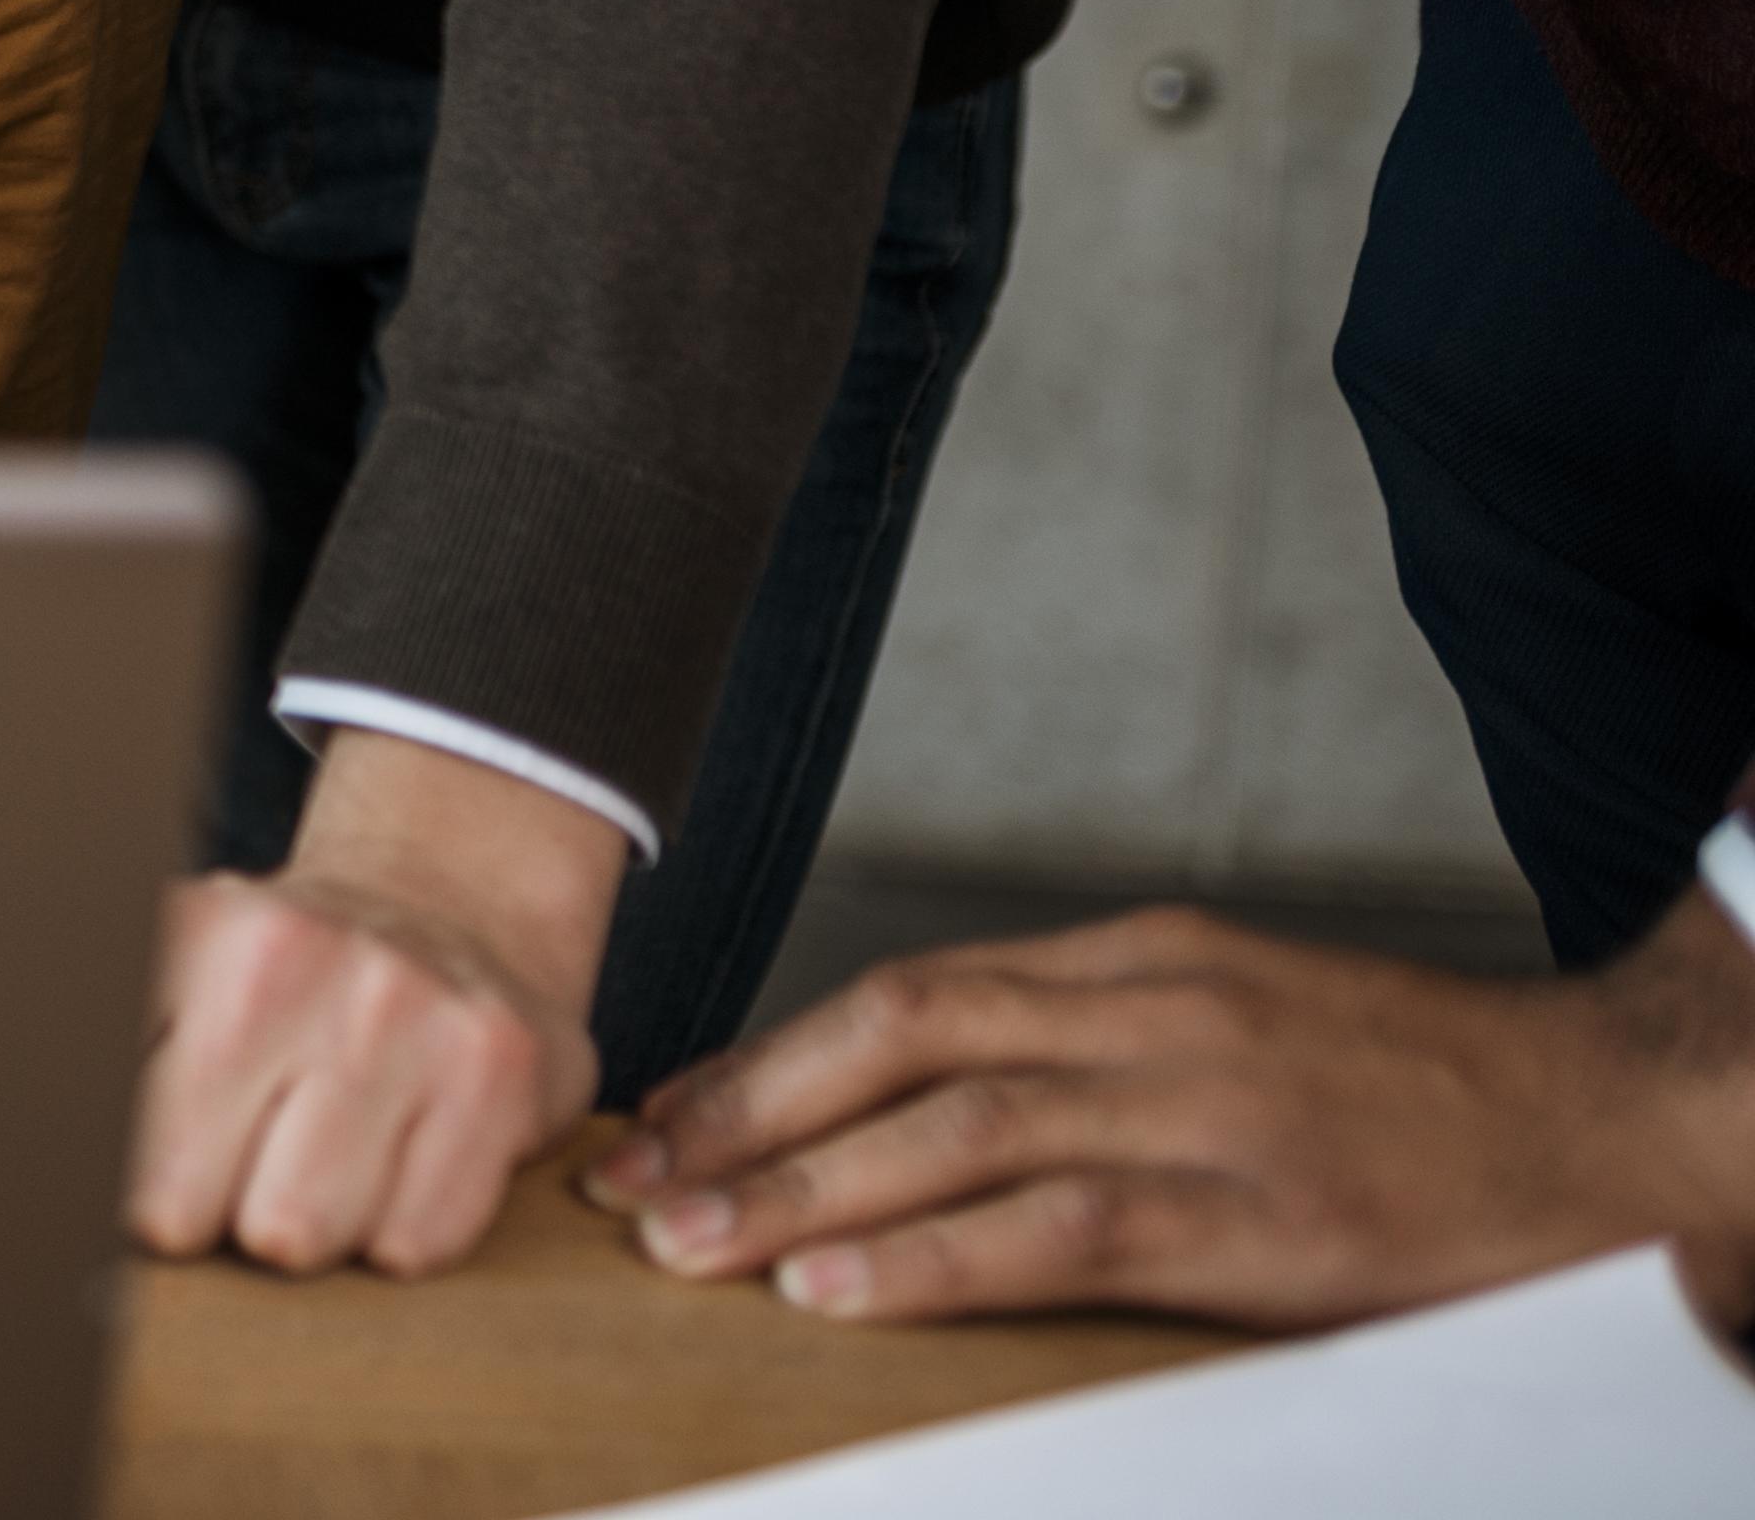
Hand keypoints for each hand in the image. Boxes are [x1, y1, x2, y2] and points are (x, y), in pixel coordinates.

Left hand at [129, 732, 617, 1276]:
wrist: (448, 905)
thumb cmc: (289, 975)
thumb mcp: (181, 976)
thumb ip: (116, 1059)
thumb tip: (19, 1163)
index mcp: (213, 944)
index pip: (132, 1146)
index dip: (139, 1191)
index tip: (150, 1188)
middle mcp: (310, 963)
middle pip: (212, 1214)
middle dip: (220, 1212)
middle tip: (243, 1164)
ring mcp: (416, 1013)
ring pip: (307, 1237)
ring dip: (311, 1223)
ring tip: (321, 1154)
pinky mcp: (505, 1071)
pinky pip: (415, 1244)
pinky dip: (401, 1230)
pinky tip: (398, 1161)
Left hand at [586, 897, 1754, 1331]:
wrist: (1615, 1117)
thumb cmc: (1418, 1093)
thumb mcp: (1241, 1026)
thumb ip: (1098, 1049)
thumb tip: (926, 1111)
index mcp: (1143, 960)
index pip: (910, 994)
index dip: (774, 1058)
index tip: (668, 1119)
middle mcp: (1158, 1013)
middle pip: (903, 1036)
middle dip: (749, 1111)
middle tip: (630, 1186)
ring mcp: (1214, 1110)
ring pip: (962, 1126)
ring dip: (807, 1187)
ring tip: (692, 1246)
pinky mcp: (1272, 1217)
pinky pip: (1070, 1227)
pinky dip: (939, 1254)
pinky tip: (841, 1285)